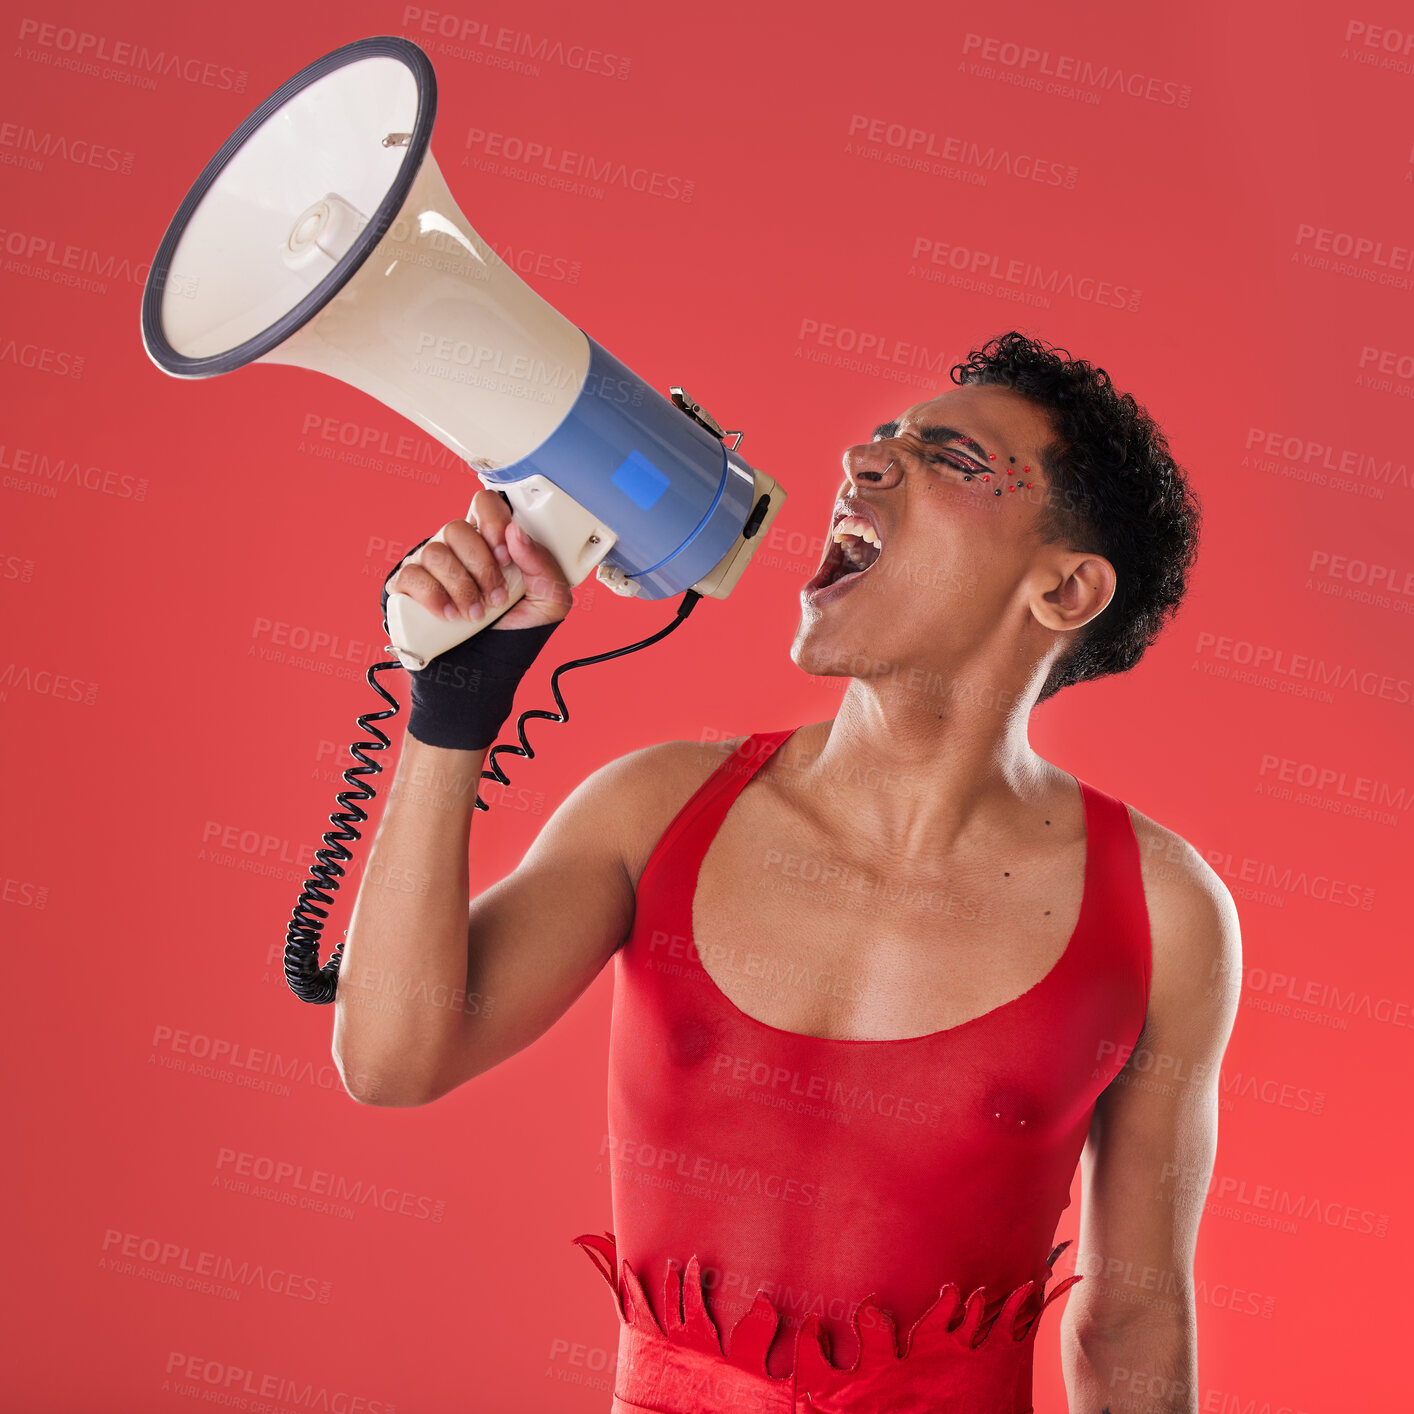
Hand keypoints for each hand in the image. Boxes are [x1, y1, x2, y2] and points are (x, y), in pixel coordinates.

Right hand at [385, 488, 573, 630]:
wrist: (487, 667)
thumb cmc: (517, 628)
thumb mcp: (549, 600)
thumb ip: (543, 564)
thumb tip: (516, 533)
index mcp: (490, 540)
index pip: (484, 503)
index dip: (493, 523)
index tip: (506, 557)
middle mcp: (457, 546)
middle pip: (457, 528)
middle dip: (481, 568)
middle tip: (496, 598)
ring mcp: (428, 563)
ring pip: (435, 552)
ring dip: (461, 588)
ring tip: (475, 615)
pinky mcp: (406, 585)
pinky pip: (411, 576)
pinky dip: (434, 597)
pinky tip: (449, 616)